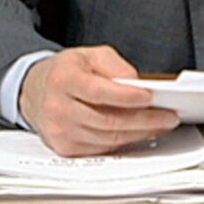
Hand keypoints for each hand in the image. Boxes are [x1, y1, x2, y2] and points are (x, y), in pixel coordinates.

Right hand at [19, 45, 181, 156]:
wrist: (35, 92)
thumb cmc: (66, 72)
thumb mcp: (90, 55)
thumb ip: (115, 66)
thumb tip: (137, 85)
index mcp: (62, 79)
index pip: (98, 91)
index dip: (126, 96)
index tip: (151, 97)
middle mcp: (57, 107)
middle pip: (108, 120)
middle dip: (144, 120)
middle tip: (169, 117)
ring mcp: (60, 130)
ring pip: (108, 138)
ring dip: (139, 133)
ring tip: (160, 124)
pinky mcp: (65, 147)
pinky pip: (102, 147)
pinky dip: (124, 141)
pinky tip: (138, 132)